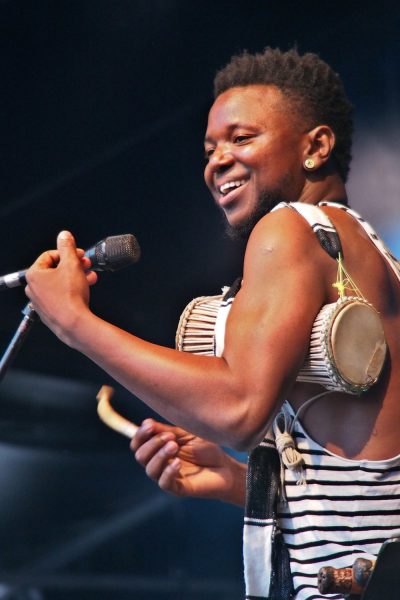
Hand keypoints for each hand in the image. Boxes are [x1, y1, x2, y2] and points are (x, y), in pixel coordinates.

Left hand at [25, 231, 97, 342]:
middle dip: (74, 266)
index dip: (68, 253)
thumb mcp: (72, 264)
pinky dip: (72, 290)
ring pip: (60, 283)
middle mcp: (34, 288)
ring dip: (76, 277)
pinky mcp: (50, 311)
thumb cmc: (70, 297)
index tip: (79, 254)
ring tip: (90, 277)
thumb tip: (64, 236)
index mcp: (34, 274)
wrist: (74, 323)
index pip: (50, 255)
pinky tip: (85, 289)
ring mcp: (41, 302)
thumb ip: (68, 247)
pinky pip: (61, 296)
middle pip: (55, 270)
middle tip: (85, 265)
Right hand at [131, 419, 245, 505]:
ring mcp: (167, 477)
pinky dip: (168, 471)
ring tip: (174, 446)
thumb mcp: (186, 434)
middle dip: (152, 444)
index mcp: (158, 449)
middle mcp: (159, 464)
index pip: (138, 444)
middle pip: (140, 456)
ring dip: (160, 455)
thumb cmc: (205, 448)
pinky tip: (177, 463)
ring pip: (150, 470)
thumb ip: (167, 430)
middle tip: (170, 437)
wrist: (225, 466)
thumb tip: (147, 422)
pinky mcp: (178, 489)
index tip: (149, 425)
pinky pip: (164, 483)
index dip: (140, 435)